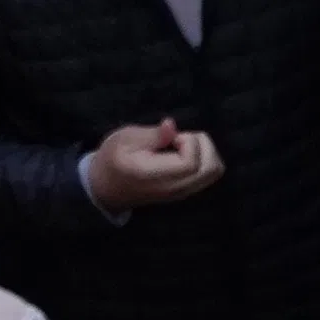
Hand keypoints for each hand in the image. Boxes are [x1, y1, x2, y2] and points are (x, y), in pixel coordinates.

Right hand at [86, 120, 224, 208]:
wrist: (106, 187)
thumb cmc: (113, 159)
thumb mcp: (124, 139)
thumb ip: (152, 135)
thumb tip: (172, 125)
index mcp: (156, 176)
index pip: (192, 163)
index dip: (189, 142)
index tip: (172, 137)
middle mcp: (174, 189)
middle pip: (211, 169)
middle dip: (203, 144)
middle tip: (179, 139)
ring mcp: (181, 193)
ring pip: (214, 172)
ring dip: (205, 151)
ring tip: (181, 145)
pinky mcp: (184, 190)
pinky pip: (207, 175)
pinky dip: (203, 158)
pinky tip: (182, 153)